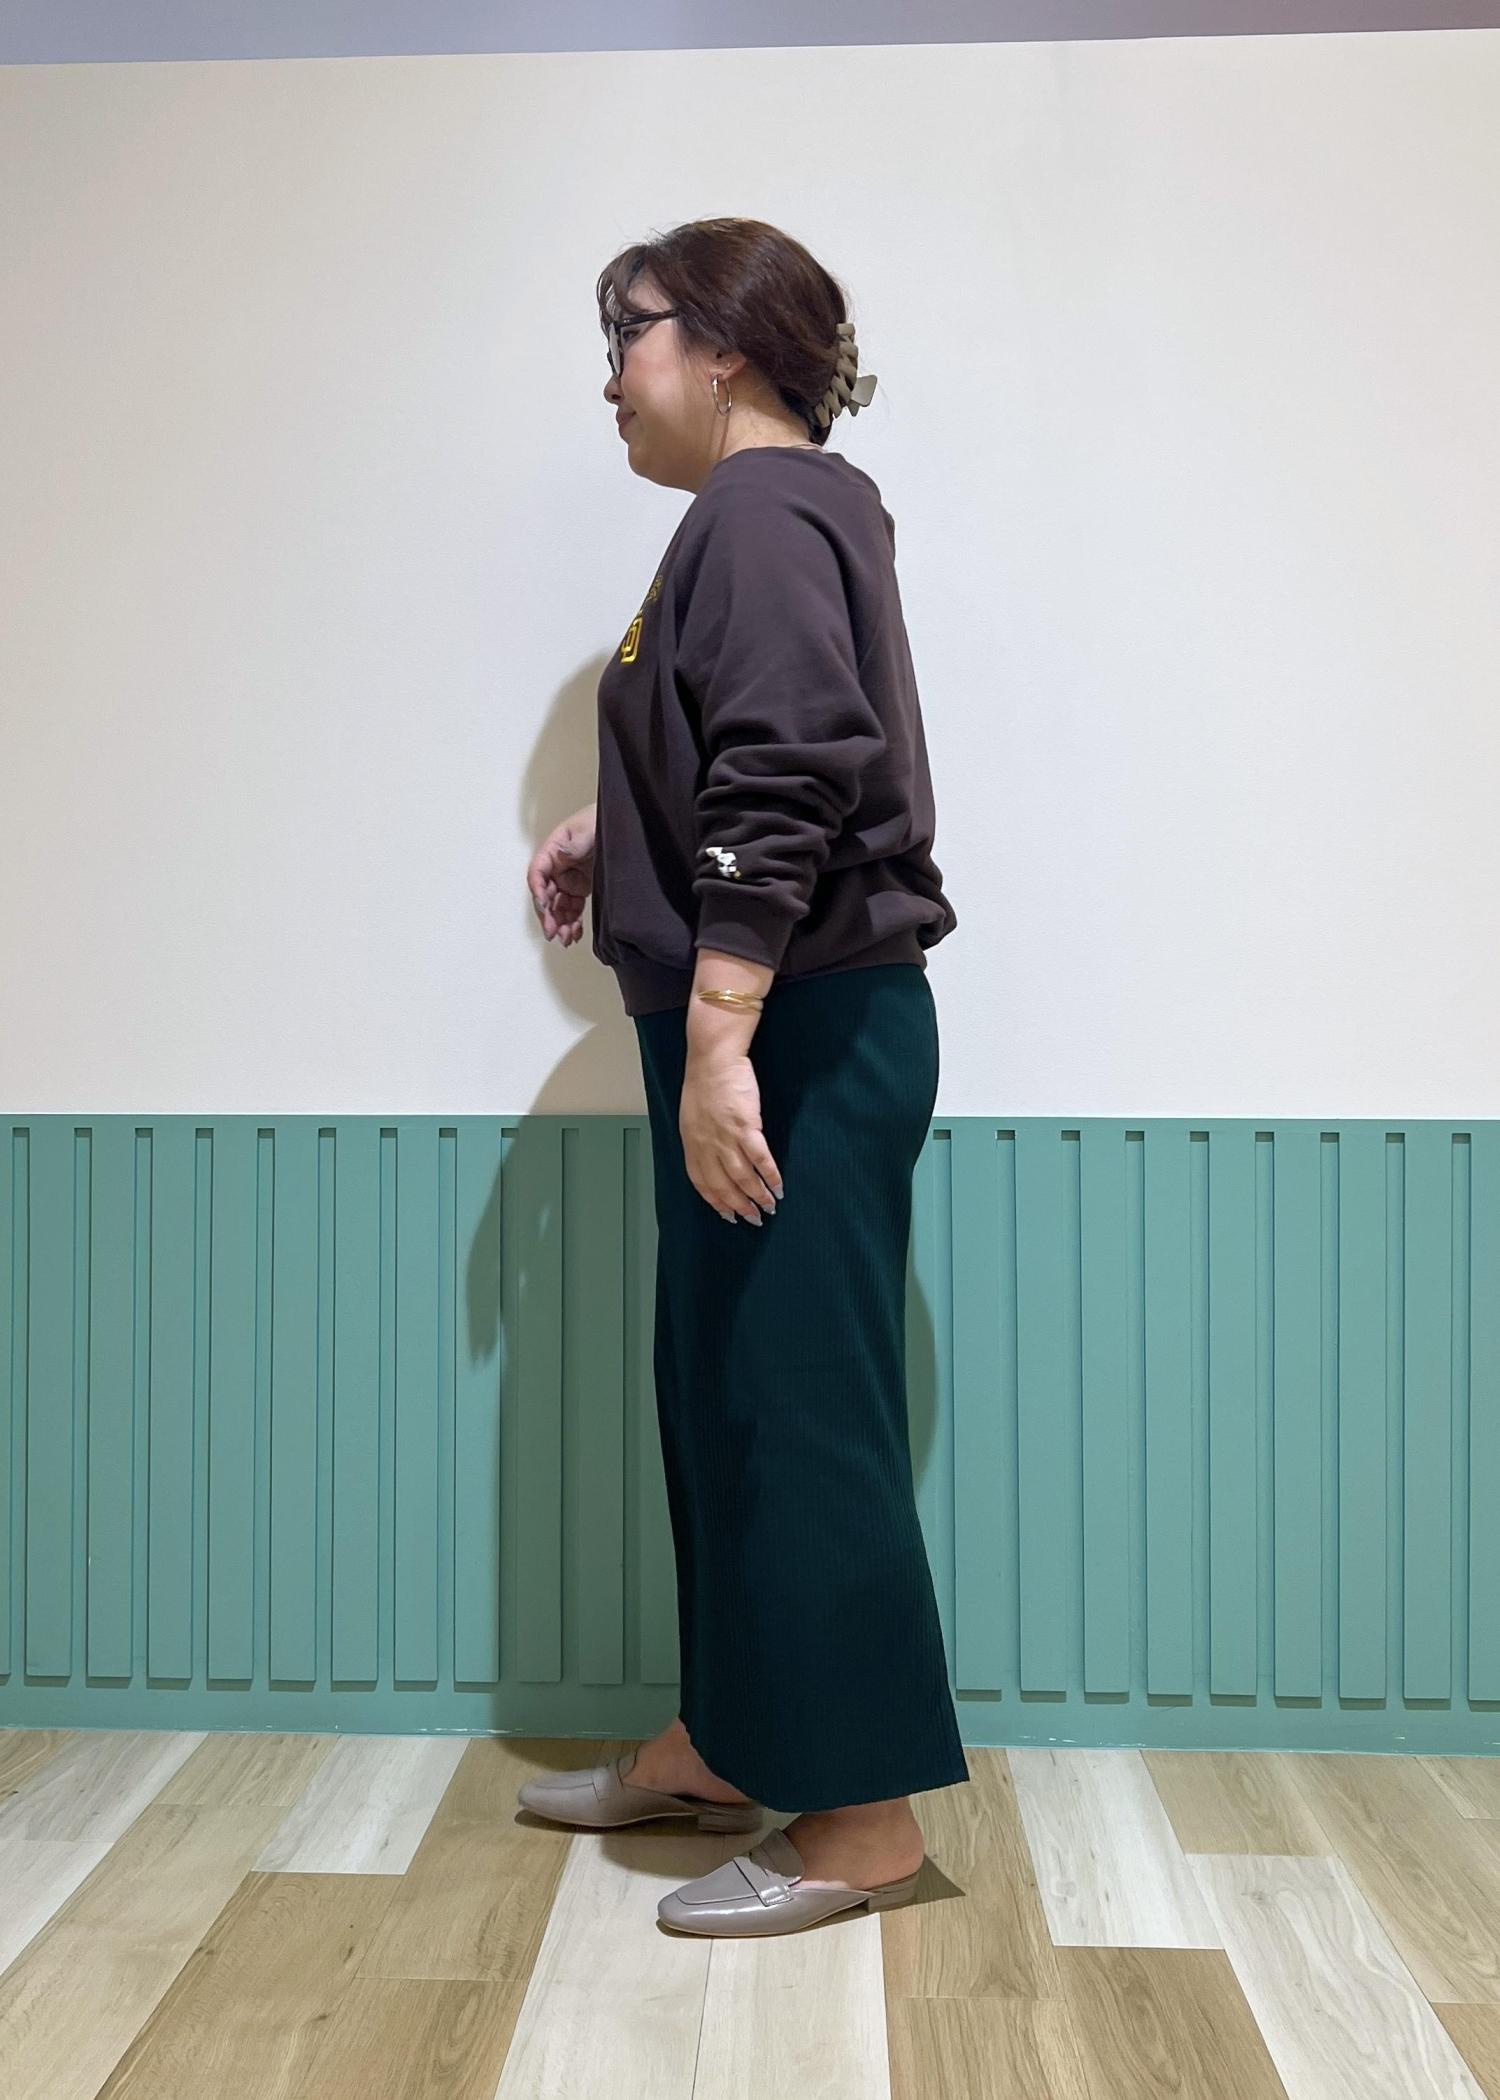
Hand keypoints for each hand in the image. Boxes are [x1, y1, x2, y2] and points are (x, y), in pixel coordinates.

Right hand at [528, 802, 595, 946]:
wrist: (620, 823)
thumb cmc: (599, 820)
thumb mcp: (587, 829)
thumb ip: (574, 844)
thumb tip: (560, 854)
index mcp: (552, 851)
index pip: (537, 873)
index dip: (538, 890)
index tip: (544, 904)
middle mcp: (556, 868)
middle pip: (545, 895)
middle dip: (548, 916)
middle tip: (553, 933)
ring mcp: (569, 880)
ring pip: (558, 907)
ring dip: (560, 924)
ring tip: (566, 939)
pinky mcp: (581, 889)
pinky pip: (573, 909)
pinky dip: (572, 923)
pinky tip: (574, 935)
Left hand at [679, 1047, 782, 1224]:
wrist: (714, 1059)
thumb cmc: (704, 1084)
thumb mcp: (691, 1117)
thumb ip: (700, 1141)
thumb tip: (713, 1160)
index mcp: (692, 1144)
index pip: (703, 1183)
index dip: (716, 1202)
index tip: (728, 1215)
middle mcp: (707, 1146)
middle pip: (724, 1186)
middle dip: (739, 1207)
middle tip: (754, 1219)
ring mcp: (726, 1138)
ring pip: (743, 1178)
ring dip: (757, 1197)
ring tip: (769, 1208)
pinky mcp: (746, 1127)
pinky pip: (760, 1159)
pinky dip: (770, 1176)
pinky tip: (778, 1187)